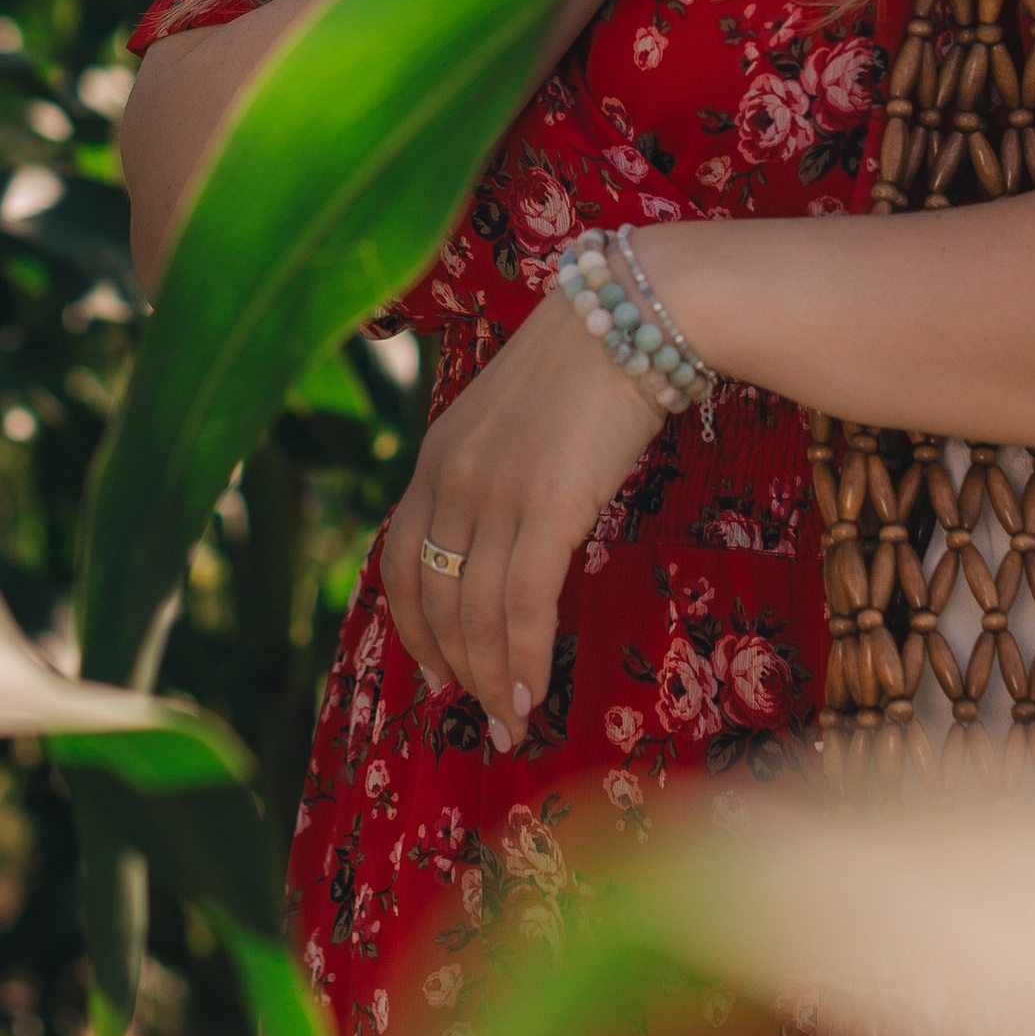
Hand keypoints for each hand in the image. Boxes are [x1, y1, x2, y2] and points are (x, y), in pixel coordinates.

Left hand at [378, 284, 663, 743]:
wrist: (637, 313)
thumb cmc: (593, 362)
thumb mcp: (517, 417)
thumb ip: (497, 472)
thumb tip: (511, 539)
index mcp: (435, 454)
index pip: (397, 558)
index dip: (413, 626)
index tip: (436, 671)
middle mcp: (450, 477)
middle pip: (433, 599)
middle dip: (455, 668)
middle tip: (485, 713)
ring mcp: (494, 493)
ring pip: (475, 614)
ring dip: (493, 680)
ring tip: (514, 722)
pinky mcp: (546, 506)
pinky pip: (523, 607)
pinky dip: (524, 661)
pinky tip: (534, 694)